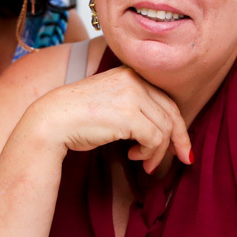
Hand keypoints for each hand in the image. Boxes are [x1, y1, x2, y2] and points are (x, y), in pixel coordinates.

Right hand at [26, 65, 192, 172]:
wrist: (51, 120)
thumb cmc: (77, 117)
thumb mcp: (111, 102)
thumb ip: (135, 107)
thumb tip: (166, 132)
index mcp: (129, 73)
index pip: (165, 99)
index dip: (177, 124)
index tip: (181, 145)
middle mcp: (133, 80)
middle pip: (171, 112)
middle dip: (180, 139)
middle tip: (184, 158)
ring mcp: (132, 95)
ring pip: (165, 128)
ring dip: (157, 151)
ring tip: (144, 162)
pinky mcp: (129, 115)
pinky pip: (154, 138)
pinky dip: (148, 152)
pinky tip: (133, 156)